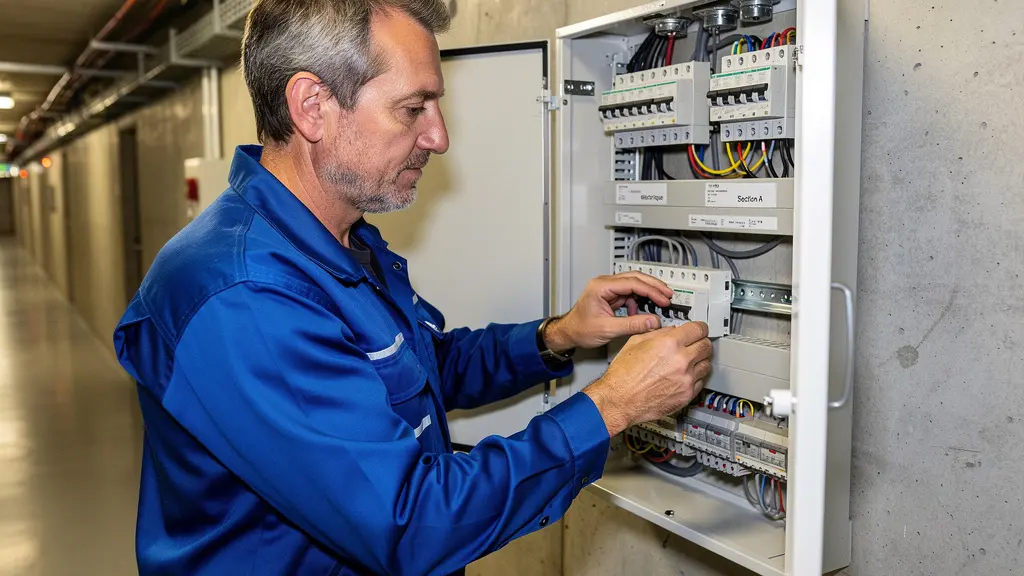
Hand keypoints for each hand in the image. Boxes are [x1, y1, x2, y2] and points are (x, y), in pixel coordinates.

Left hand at [542, 272, 673, 351]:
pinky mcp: (611, 296)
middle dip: (653, 286)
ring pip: (634, 284)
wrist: (568, 333)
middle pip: (635, 278)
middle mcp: (604, 284)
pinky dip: (639, 301)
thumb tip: (652, 321)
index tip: (663, 298)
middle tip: (668, 294)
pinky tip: (641, 311)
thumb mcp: (607, 329)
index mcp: (600, 287)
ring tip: (660, 302)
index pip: (632, 282)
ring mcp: (608, 289)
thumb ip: (632, 325)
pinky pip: (630, 294)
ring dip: (648, 292)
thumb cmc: (579, 329)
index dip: (651, 290)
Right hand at [582, 322, 712, 436]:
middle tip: (696, 343)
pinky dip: (695, 377)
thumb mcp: (635, 342)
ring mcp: (686, 379)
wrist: (619, 400)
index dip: (700, 327)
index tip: (700, 329)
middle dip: (701, 342)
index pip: (699, 329)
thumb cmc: (623, 375)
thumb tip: (670, 330)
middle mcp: (681, 360)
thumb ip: (658, 333)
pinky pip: (700, 382)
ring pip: (707, 364)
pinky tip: (684, 376)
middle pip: (707, 346)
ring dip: (700, 360)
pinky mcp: (687, 395)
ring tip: (689, 361)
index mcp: (669, 343)